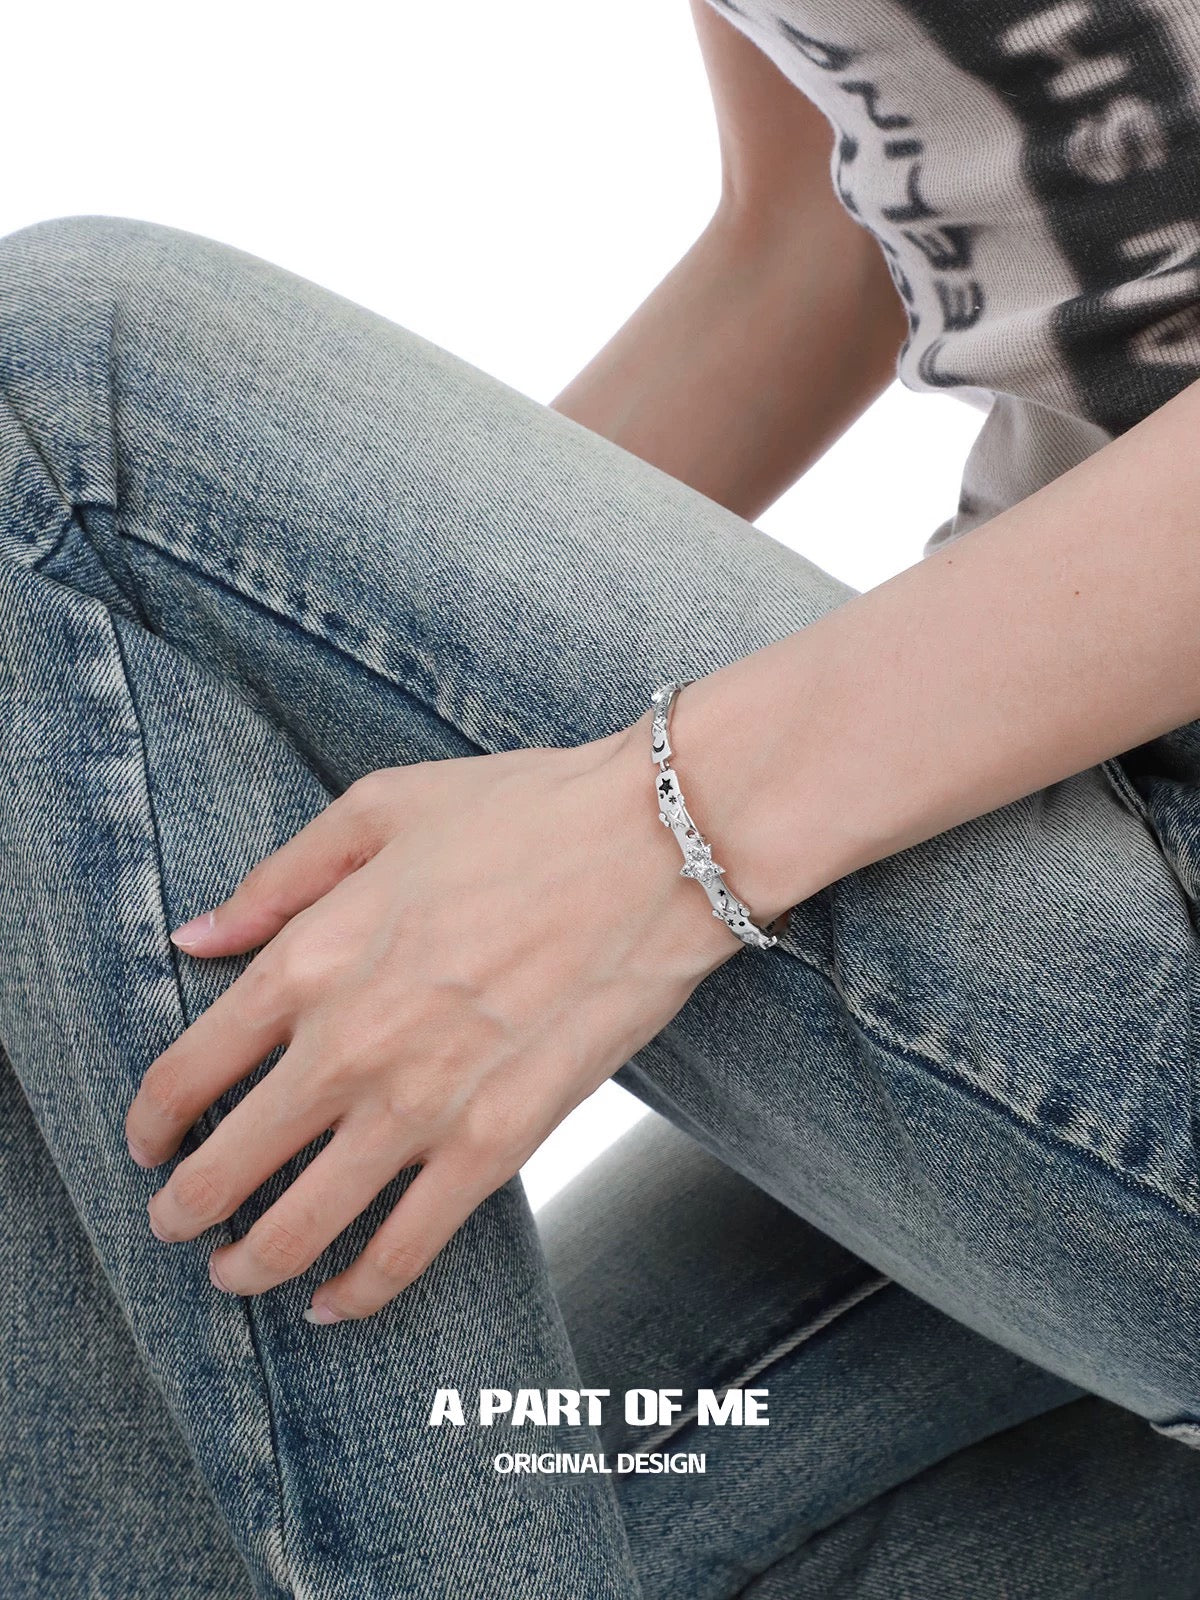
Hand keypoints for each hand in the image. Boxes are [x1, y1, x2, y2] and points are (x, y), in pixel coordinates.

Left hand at [125, 714, 740, 1322]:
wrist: (659, 848)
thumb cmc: (526, 813)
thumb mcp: (380, 809)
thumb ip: (279, 880)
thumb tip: (197, 937)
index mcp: (310, 957)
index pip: (188, 1071)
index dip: (152, 1121)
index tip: (148, 1141)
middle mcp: (348, 1046)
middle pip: (227, 1165)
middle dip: (184, 1210)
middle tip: (175, 1224)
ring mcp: (422, 1106)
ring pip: (300, 1226)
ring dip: (250, 1264)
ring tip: (233, 1275)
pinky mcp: (497, 1144)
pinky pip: (406, 1248)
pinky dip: (359, 1290)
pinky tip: (333, 1305)